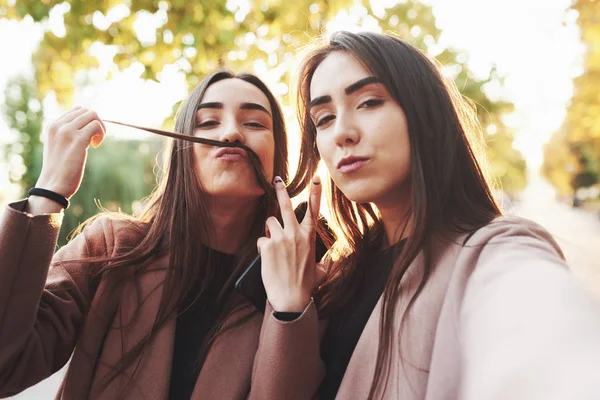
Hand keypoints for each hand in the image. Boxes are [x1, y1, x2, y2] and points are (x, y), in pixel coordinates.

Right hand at [35, 106, 105, 198]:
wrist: (53, 185)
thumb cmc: (59, 169)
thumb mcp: (58, 146)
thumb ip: (67, 134)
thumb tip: (88, 126)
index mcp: (52, 125)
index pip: (76, 110)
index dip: (87, 121)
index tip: (88, 136)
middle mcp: (58, 125)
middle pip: (86, 110)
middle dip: (96, 123)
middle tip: (95, 139)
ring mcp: (67, 132)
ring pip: (93, 115)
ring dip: (100, 127)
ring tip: (96, 142)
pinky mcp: (78, 140)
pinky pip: (96, 126)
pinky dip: (101, 134)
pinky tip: (95, 145)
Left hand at [257, 175, 326, 311]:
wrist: (291, 299)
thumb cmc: (306, 287)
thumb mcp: (321, 272)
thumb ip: (326, 262)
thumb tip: (333, 259)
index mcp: (309, 238)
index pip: (314, 211)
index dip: (315, 193)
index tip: (316, 179)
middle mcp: (295, 234)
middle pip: (286, 206)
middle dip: (281, 190)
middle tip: (277, 180)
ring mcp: (281, 238)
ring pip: (270, 222)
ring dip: (270, 230)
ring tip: (273, 244)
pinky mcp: (267, 245)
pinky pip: (262, 240)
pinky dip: (263, 248)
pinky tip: (268, 259)